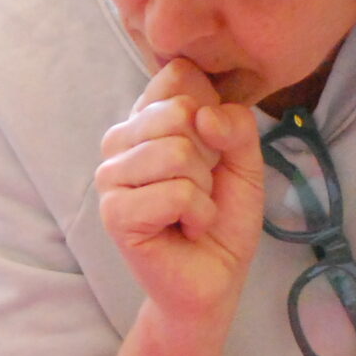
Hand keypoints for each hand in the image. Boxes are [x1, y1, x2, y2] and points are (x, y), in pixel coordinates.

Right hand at [92, 59, 265, 330]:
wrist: (214, 279)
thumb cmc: (222, 217)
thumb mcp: (245, 162)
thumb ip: (236, 126)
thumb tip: (204, 116)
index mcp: (146, 118)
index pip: (178, 76)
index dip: (211, 109)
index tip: (212, 150)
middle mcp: (120, 140)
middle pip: (179, 110)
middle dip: (209, 157)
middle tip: (200, 189)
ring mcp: (111, 176)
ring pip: (178, 152)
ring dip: (203, 191)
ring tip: (192, 211)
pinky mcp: (114, 213)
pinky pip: (175, 193)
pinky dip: (197, 215)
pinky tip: (185, 229)